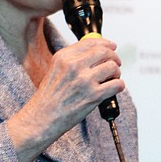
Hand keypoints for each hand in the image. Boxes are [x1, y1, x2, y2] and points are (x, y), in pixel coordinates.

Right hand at [7, 37, 123, 161]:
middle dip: (114, 57)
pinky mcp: (93, 95)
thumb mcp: (54, 70)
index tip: (111, 47)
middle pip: (104, 52)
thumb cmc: (47, 99)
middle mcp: (74, 66)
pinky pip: (117, 84)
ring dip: (116, 72)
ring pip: (112, 67)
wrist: (41, 119)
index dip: (105, 43)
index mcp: (63, 57)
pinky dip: (119, 86)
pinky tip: (113, 89)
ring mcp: (84, 80)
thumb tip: (93, 54)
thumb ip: (72, 60)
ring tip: (112, 78)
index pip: (90, 42)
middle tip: (115, 64)